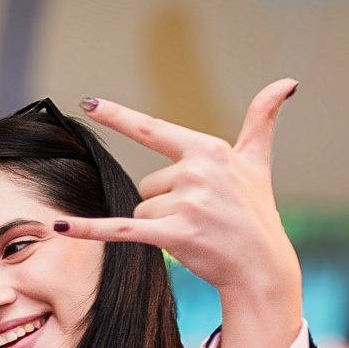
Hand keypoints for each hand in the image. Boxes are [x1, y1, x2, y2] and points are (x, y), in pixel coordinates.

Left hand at [60, 83, 302, 347]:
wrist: (260, 266)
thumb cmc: (255, 213)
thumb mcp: (258, 162)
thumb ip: (262, 120)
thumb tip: (288, 81)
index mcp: (208, 150)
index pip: (153, 128)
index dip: (119, 116)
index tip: (89, 101)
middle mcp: (196, 171)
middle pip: (147, 184)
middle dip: (166, 202)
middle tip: (200, 216)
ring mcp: (185, 202)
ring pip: (141, 208)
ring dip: (160, 223)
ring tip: (196, 231)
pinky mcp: (173, 233)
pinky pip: (120, 228)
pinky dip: (89, 229)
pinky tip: (61, 226)